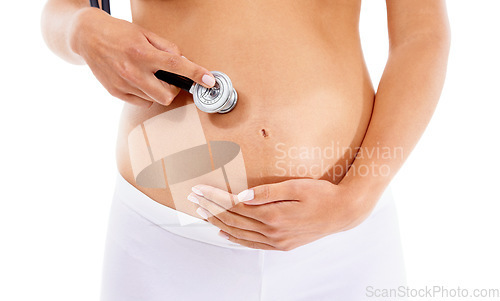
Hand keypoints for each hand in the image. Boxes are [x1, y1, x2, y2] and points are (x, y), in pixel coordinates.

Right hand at [68, 8, 215, 107]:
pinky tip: (139, 82)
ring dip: (158, 91)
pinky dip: (145, 95)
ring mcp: (123, 84)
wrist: (87, 36)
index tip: (209, 81)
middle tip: (168, 78)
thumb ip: (166, 47)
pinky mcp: (115, 92)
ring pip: (154, 100)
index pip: (176, 65)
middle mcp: (133, 71)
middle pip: (167, 95)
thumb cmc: (119, 33)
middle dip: (173, 88)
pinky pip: (141, 103)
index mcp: (143, 53)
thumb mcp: (145, 33)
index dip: (195, 74)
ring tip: (149, 76)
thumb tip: (182, 60)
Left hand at [188, 179, 364, 250]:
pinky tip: (225, 234)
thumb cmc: (322, 195)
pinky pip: (252, 244)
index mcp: (273, 216)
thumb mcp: (295, 187)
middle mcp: (272, 232)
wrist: (344, 212)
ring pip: (239, 233)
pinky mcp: (282, 245)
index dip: (215, 198)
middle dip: (210, 209)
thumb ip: (267, 193)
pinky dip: (235, 239)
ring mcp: (277, 241)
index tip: (199, 189)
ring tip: (202, 214)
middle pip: (232, 221)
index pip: (234, 207)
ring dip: (218, 223)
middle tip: (193, 199)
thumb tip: (240, 196)